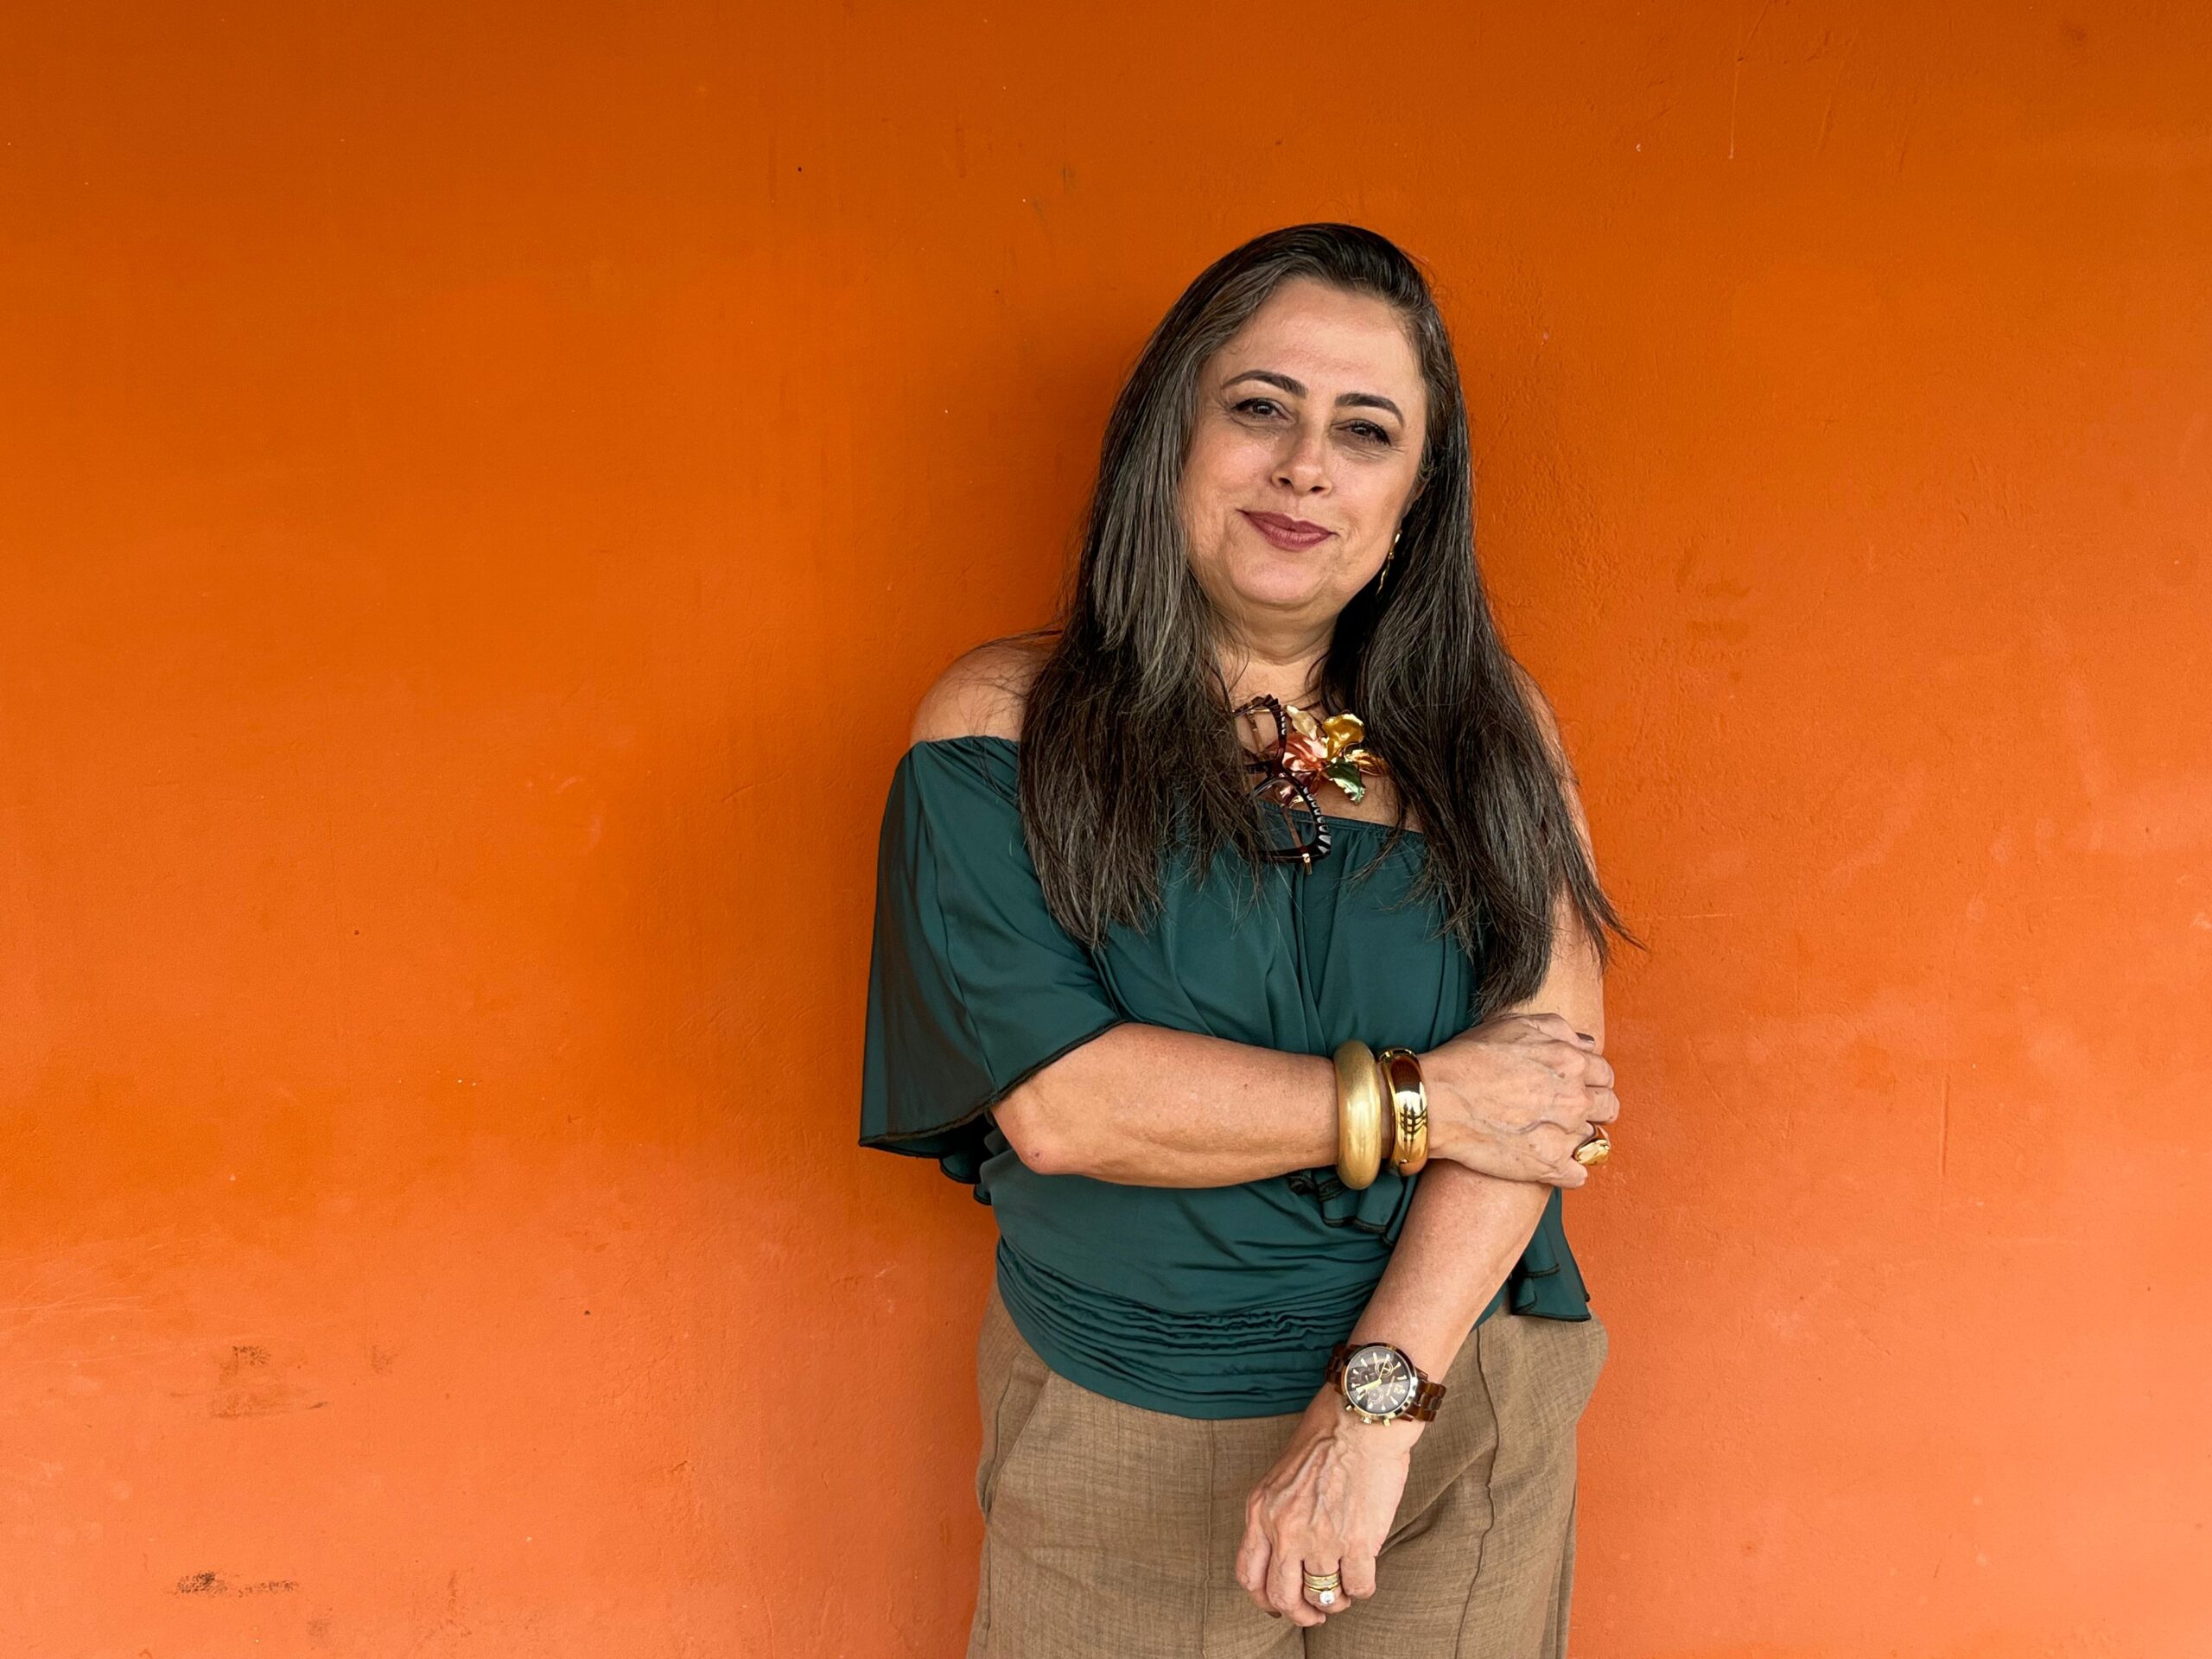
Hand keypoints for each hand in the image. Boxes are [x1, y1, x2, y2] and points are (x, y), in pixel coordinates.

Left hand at [1234, 1385, 1417, 1625]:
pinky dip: (1362, 1589)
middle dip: (1301, 1614)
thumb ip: (1276, 1513)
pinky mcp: (1357, 1542)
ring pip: (1323, 1598)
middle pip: (1283, 1598)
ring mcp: (1320, 1539)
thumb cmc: (1326, 1436)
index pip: (1249, 1575)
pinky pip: (1358, 1588)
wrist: (1360, 1418)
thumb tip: (1285, 1553)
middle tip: (1315, 1613)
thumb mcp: (1280, 1475)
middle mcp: (1284, 1530)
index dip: (1264, 1599)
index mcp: (1260, 1511)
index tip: (1280, 1604)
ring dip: (1336, 1600)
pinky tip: (1365, 1573)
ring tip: (1344, 1589)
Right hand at [1416, 1011, 1618, 1186]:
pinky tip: (1546, 1159)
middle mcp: (1574, 1098)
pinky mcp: (1549, 1167)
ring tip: (1546, 1134)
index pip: (1606, 1074)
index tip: (1574, 1086)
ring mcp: (1564, 1135)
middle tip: (1564, 1111)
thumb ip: (1557, 1029)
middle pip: (1609, 1108)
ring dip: (1575, 1137)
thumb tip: (1586, 1045)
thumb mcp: (1513, 1024)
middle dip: (1593, 1109)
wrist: (1435, 1101)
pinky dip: (1567, 1169)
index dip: (1591, 1079)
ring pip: (1592, 1140)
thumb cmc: (1467, 1060)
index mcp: (1570, 1061)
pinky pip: (1579, 1174)